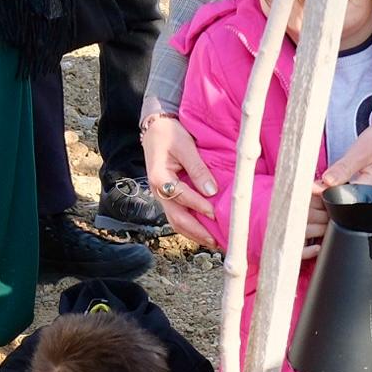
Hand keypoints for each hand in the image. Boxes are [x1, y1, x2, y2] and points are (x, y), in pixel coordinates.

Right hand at [142, 112, 219, 232]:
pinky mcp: (167, 197)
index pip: (181, 196)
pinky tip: (203, 232)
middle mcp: (158, 191)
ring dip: (194, 234)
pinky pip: (177, 216)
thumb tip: (211, 190)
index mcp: (160, 178)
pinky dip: (190, 227)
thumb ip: (197, 168)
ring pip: (176, 222)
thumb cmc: (169, 134)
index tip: (215, 213)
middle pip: (176, 218)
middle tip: (215, 241)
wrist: (155, 129)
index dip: (198, 206)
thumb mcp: (184, 146)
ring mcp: (162, 196)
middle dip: (196, 231)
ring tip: (212, 242)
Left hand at [319, 114, 371, 199]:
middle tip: (320, 178)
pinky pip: (355, 192)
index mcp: (371, 188)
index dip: (324, 192)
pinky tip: (341, 176)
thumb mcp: (364, 148)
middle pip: (344, 201)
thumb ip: (344, 167)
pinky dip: (345, 184)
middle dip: (329, 192)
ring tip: (330, 176)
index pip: (340, 198)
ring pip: (349, 197)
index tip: (313, 183)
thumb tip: (325, 183)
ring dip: (336, 188)